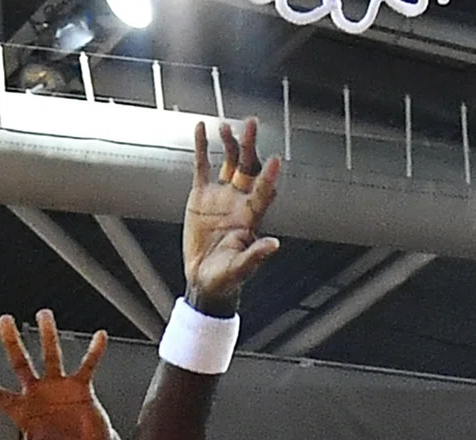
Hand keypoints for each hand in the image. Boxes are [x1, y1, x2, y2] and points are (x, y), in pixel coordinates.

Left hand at [0, 311, 123, 439]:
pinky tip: (99, 337)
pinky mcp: (79, 387)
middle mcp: (36, 392)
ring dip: (48, 335)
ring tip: (44, 315)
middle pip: (19, 362)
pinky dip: (94, 352)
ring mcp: (57, 386)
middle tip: (4, 320)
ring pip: (50, 356)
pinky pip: (87, 365)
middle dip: (11, 341)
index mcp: (20, 409)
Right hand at [184, 119, 281, 316]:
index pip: (263, 191)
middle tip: (251, 125)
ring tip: (226, 127)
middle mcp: (239, 201)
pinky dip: (202, 148)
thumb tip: (274, 245)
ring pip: (229, 162)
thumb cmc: (226, 276)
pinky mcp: (201, 195)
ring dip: (230, 144)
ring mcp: (221, 196)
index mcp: (251, 217)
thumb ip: (256, 255)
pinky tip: (201, 130)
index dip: (268, 177)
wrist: (204, 279)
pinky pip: (203, 167)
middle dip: (250, 147)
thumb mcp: (240, 268)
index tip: (275, 160)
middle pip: (248, 168)